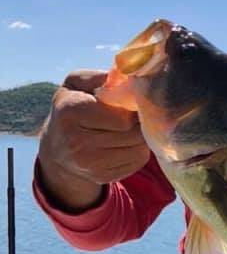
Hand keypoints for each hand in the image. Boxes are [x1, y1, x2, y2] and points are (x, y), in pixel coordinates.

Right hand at [37, 70, 148, 210]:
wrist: (58, 148)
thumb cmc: (71, 108)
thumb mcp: (75, 84)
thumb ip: (96, 77)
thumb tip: (122, 76)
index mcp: (70, 112)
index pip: (120, 116)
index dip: (131, 108)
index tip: (129, 103)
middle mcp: (77, 142)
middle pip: (132, 133)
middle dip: (139, 122)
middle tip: (134, 115)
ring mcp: (89, 164)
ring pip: (138, 149)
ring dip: (141, 137)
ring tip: (130, 128)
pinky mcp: (102, 176)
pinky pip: (137, 162)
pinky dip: (138, 151)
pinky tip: (126, 143)